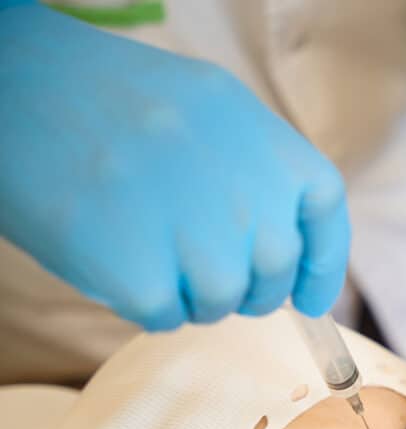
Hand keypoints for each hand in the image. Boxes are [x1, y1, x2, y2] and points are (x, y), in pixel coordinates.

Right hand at [0, 4, 348, 328]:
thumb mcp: (210, 111)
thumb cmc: (110, 104)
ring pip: (224, 301)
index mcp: (267, 140)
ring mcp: (198, 235)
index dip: (323, 266)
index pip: (325, 214)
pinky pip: (167, 316)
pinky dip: (144, 301)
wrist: (16, 86)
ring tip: (146, 245)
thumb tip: (289, 254)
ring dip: (192, 293)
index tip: (310, 297)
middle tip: (203, 265)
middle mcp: (247, 190)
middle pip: (275, 270)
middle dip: (248, 286)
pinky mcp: (143, 274)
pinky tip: (115, 255)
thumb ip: (259, 174)